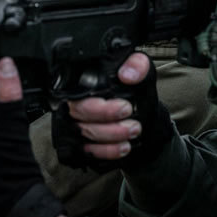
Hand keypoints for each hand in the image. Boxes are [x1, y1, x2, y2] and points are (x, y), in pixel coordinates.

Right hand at [55, 52, 172, 169]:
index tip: (126, 107)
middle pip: (80, 115)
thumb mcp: (139, 70)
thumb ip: (136, 64)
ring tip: (134, 132)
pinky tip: (123, 147)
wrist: (141, 110)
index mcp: (82, 84)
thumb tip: (127, 75)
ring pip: (85, 134)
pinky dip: (106, 152)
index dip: (100, 107)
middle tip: (133, 123)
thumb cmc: (134, 87)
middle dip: (108, 121)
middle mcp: (75, 104)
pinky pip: (87, 151)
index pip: (78, 95)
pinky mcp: (82, 143)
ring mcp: (76, 125)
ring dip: (111, 137)